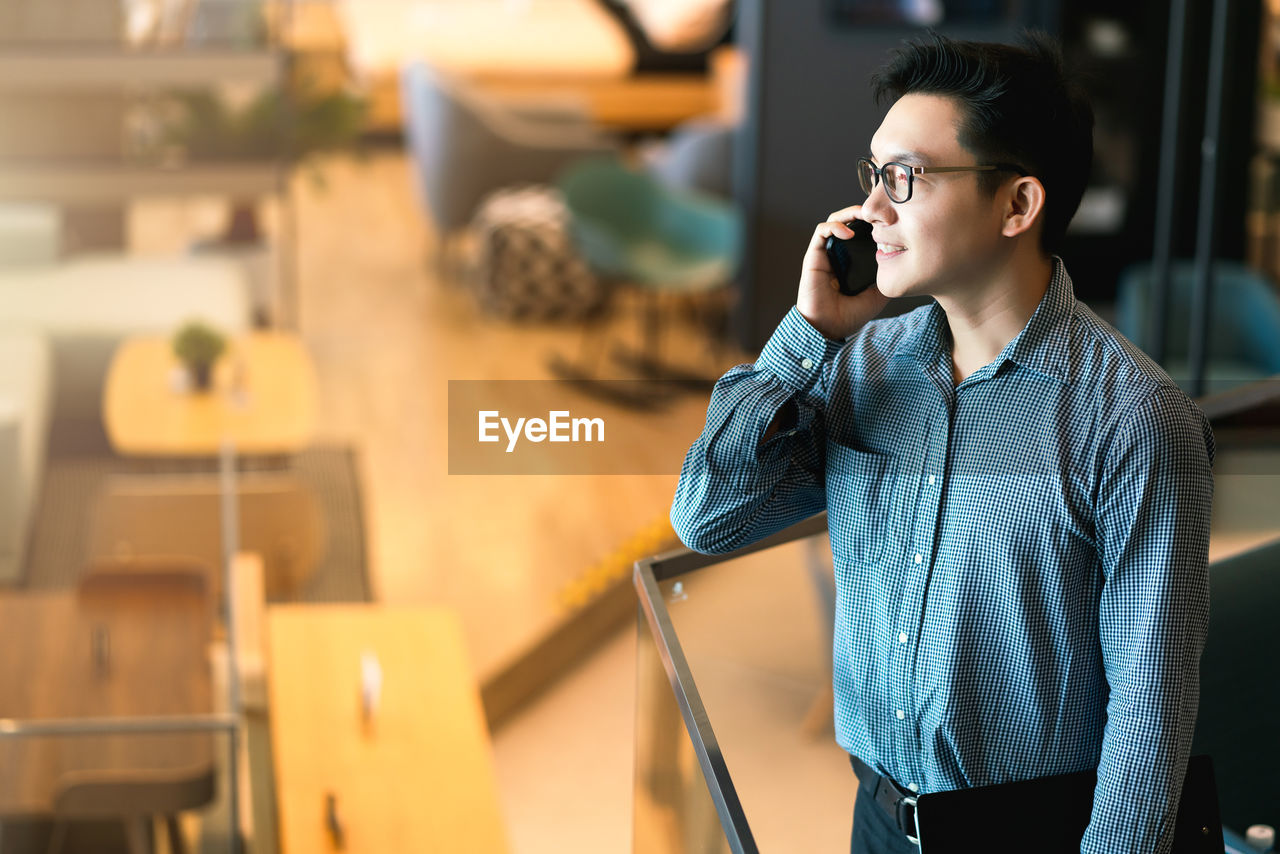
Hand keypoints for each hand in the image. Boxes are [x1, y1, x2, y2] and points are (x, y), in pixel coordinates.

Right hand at [797, 205, 889, 340]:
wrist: (828, 328)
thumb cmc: (848, 316)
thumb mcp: (877, 296)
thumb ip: (886, 279)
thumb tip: (901, 264)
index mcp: (853, 261)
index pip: (863, 233)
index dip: (875, 223)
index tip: (891, 220)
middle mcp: (839, 254)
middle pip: (850, 222)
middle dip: (864, 212)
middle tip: (880, 211)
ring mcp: (826, 253)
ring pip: (835, 220)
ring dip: (849, 213)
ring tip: (865, 214)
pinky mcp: (814, 255)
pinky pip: (822, 231)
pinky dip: (835, 226)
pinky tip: (849, 232)